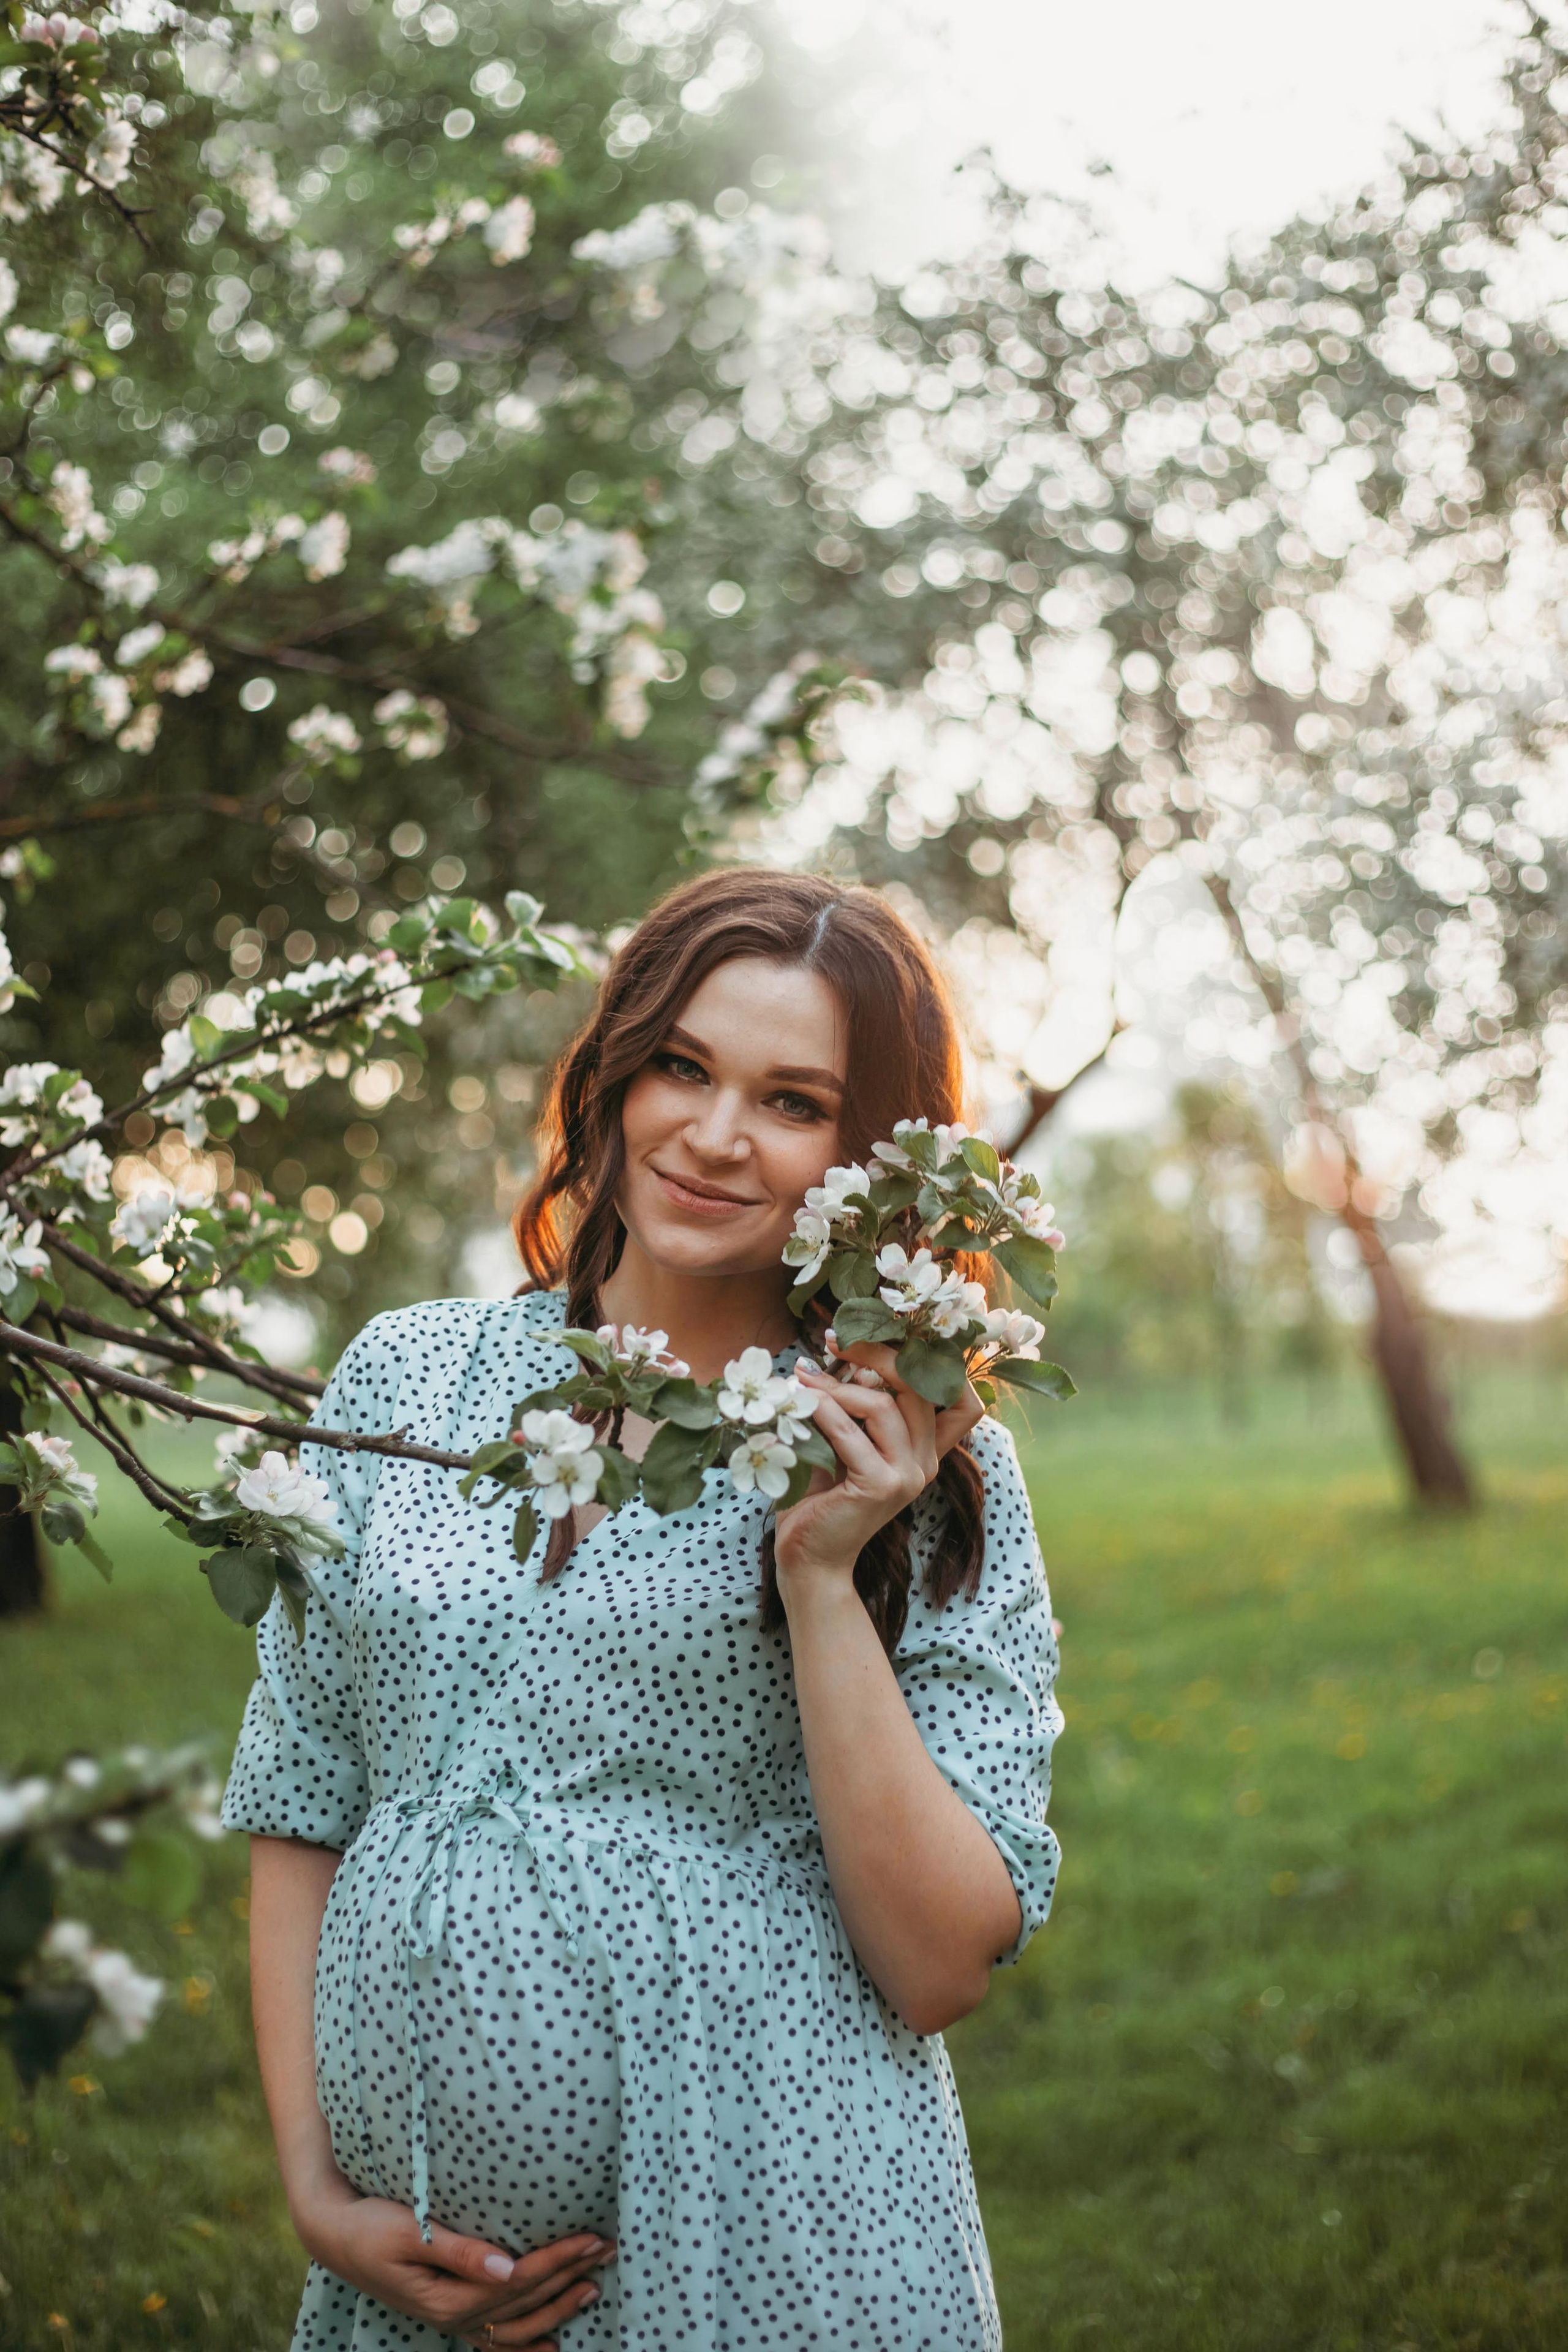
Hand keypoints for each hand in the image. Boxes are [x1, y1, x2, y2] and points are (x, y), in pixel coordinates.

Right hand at [300, 2181, 613, 2348]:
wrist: (337, 2237)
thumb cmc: (372, 2225)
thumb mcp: (409, 2231)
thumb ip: (458, 2250)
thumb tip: (507, 2265)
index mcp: (448, 2297)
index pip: (518, 2281)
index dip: (558, 2260)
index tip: (592, 2237)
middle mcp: (454, 2317)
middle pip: (524, 2301)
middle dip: (569, 2275)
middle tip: (608, 2247)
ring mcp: (451, 2322)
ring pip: (516, 2327)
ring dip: (557, 2308)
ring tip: (593, 2287)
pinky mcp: (448, 2316)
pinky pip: (493, 2342)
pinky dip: (524, 2347)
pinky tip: (551, 2347)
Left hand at [776, 1343, 982, 1585]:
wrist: (809, 1555)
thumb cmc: (821, 1494)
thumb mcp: (846, 1441)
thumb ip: (857, 1405)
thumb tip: (841, 1350)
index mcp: (926, 1449)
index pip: (962, 1399)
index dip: (935, 1362)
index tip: (887, 1335)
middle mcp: (926, 1462)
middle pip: (919, 1388)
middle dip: (876, 1355)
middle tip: (834, 1340)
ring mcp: (908, 1476)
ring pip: (884, 1406)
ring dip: (838, 1385)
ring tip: (804, 1378)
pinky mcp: (881, 1487)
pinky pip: (851, 1433)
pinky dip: (823, 1410)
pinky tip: (801, 1401)